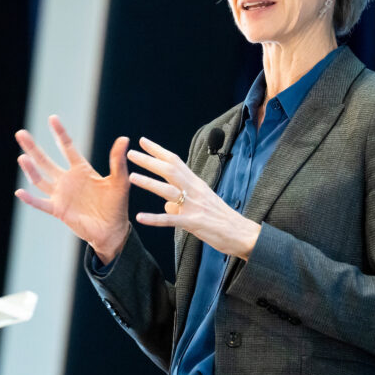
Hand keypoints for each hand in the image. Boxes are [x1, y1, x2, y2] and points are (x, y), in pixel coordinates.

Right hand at [14, 115, 130, 263]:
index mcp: (81, 170)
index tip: (52, 118)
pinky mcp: (58, 210)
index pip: (67, 147)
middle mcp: (67, 180)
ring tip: (22, 157)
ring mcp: (61, 195)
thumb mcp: (119, 181)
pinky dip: (30, 198)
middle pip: (46, 161)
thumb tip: (124, 138)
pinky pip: (41, 203)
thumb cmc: (117, 205)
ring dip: (30, 169)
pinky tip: (20, 192)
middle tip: (21, 133)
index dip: (59, 133)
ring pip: (40, 179)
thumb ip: (117, 161)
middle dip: (33, 147)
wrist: (112, 230)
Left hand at [127, 137, 260, 260]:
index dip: (158, 151)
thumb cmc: (222, 219)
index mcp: (196, 183)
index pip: (175, 162)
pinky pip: (170, 220)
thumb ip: (182, 202)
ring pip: (168, 191)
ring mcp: (194, 206)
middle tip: (131, 154)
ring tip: (131, 177)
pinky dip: (154, 219)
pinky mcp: (194, 223)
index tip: (143, 141)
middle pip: (169, 170)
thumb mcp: (202, 205)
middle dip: (149, 161)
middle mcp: (195, 190)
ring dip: (149, 183)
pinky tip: (140, 217)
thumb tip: (166, 206)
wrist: (242, 233)